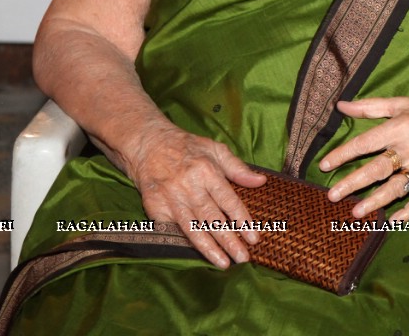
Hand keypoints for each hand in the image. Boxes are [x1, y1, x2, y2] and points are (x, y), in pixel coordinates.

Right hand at [123, 122, 266, 268]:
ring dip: (209, 248)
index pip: (228, 201)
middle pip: (212, 219)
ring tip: (224, 263)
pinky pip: (173, 230)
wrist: (147, 144)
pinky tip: (198, 255)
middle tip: (243, 258)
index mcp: (207, 171)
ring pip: (193, 228)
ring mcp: (170, 199)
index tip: (254, 238)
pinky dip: (185, 243)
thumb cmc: (187, 147)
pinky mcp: (155, 208)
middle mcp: (189, 187)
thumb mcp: (215, 149)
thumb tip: (261, 181)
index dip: (242, 221)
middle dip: (229, 241)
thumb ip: (238, 168)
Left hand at [320, 94, 408, 221]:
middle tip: (332, 195)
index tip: (324, 165)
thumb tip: (341, 105)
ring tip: (355, 212)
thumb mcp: (401, 104)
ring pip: (396, 187)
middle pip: (377, 169)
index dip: (343, 154)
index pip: (366, 143)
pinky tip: (394, 220)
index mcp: (401, 128)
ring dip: (376, 201)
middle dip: (353, 183)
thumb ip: (370, 107)